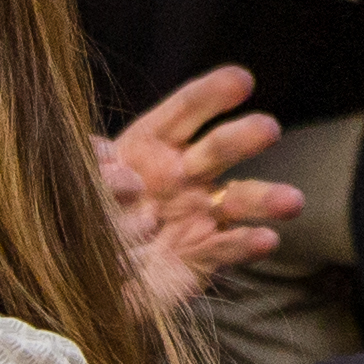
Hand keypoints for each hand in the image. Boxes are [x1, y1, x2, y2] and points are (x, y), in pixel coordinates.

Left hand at [99, 62, 296, 315]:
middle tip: (268, 130)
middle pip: (218, 149)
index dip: (212, 94)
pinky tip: (266, 240)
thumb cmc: (77, 225)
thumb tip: (124, 174)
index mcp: (149, 147)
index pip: (184, 113)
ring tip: (291, 201)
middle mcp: (181, 175)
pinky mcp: (204, 255)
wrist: (81, 284)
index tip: (241, 80)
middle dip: (243, 137)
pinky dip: (248, 244)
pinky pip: (230, 247)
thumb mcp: (73, 193)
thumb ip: (95, 179)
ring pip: (239, 199)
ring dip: (267, 197)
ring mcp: (197, 214)